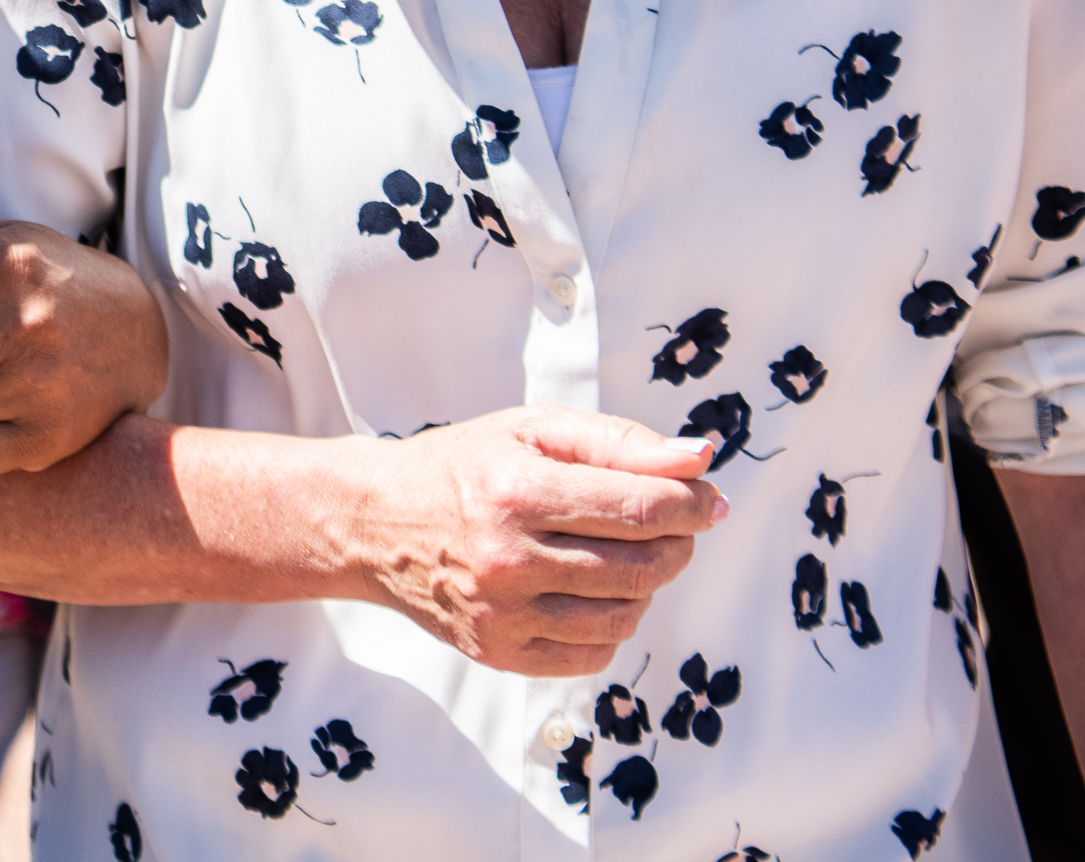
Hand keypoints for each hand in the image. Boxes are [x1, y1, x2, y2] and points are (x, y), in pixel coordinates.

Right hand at [349, 405, 726, 676]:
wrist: (375, 522)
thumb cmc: (461, 468)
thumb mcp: (531, 430)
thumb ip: (619, 441)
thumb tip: (700, 459)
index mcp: (519, 490)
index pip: (642, 508)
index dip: (694, 505)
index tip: (710, 500)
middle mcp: (509, 557)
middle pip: (642, 565)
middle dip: (679, 544)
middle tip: (677, 526)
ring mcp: (502, 613)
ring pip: (623, 615)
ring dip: (649, 586)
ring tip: (634, 557)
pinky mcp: (498, 652)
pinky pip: (591, 654)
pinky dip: (613, 626)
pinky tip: (598, 594)